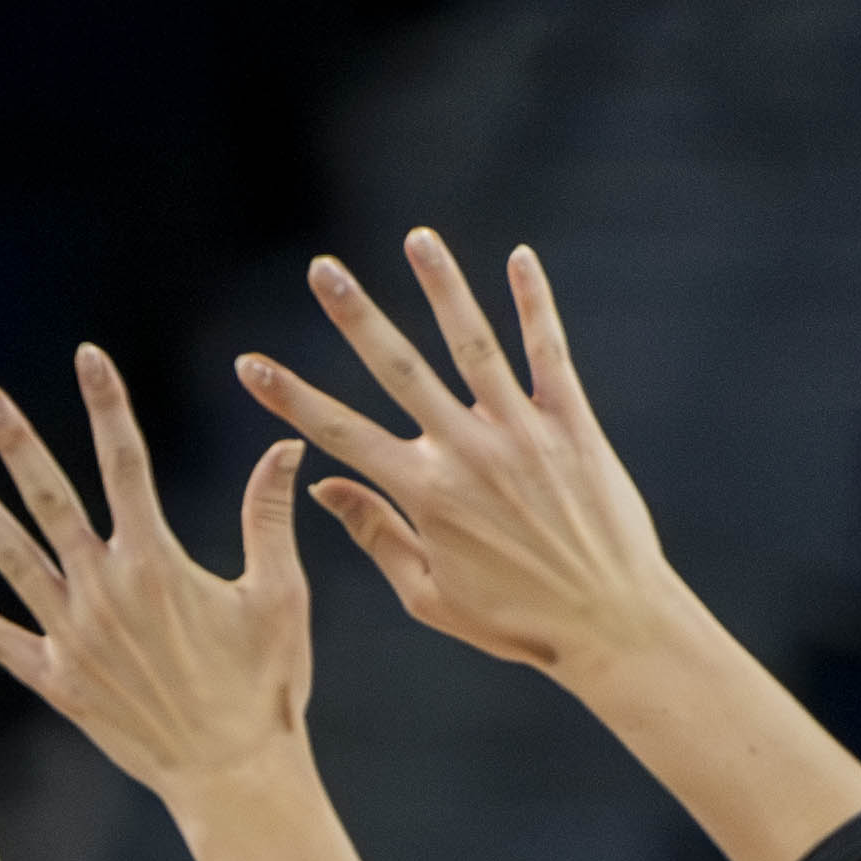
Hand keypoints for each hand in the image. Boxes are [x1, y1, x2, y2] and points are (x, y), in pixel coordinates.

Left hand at [0, 343, 312, 807]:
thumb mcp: (279, 596)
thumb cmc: (265, 687)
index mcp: (156, 562)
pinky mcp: (56, 682)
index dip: (108, 405)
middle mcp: (104, 591)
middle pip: (50, 498)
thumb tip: (285, 447)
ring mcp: (72, 637)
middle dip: (16, 441)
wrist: (233, 777)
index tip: (90, 356)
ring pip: (10, 556)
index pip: (126, 462)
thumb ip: (268, 517)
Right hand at [237, 234, 700, 687]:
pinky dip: (533, 304)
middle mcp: (467, 453)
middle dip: (355, 316)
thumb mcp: (430, 595)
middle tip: (322, 268)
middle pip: (399, 370)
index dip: (290, 398)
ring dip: (443, 287)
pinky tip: (519, 258)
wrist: (610, 622)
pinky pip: (549, 352)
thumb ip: (376, 535)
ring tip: (418, 238)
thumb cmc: (517, 622)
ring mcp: (522, 433)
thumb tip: (322, 487)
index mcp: (425, 496)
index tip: (250, 365)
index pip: (341, 435)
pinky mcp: (573, 425)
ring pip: (473, 344)